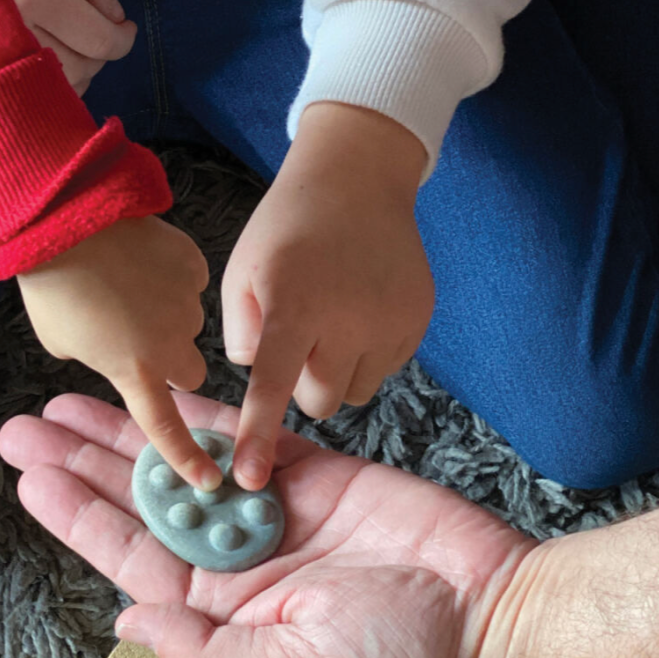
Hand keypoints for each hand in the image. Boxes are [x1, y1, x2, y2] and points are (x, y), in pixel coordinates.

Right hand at [0, 0, 135, 93]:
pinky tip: (44, 59)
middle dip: (101, 52)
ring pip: (58, 88)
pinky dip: (48, 82)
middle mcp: (14, 33)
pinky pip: (28, 96)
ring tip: (71, 42)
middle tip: (97, 29)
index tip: (125, 28)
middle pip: (83, 68)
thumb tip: (115, 14)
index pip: (99, 39)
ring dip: (77, 70)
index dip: (122, 38)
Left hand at [0, 392, 532, 657]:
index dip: (78, 517)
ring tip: (73, 397)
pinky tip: (161, 388)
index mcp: (223, 611)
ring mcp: (275, 512)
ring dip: (132, 429)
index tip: (30, 479)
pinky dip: (206, 414)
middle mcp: (238, 559)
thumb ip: (206, 648)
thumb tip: (126, 620)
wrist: (490, 612)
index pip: (132, 558)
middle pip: (145, 502)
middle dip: (84, 463)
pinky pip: (248, 437)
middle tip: (24, 425)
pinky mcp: (317, 473)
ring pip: (186, 462)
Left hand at [18, 218, 221, 489]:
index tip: (207, 477)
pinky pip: (189, 279)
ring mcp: (187, 304)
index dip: (186, 456)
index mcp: (134, 371)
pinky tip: (140, 259)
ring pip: (187, 321)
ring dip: (165, 313)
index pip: (166, 427)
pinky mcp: (193, 265)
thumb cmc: (52, 284)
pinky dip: (171, 275)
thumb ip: (97, 355)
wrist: (65, 215)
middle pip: (189, 372)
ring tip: (125, 284)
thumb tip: (114, 346)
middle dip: (173, 362)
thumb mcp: (62, 341)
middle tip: (141, 338)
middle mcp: (171, 345)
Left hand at [222, 103, 433, 489]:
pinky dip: (366, 354)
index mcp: (295, 303)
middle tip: (299, 344)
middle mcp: (348, 317)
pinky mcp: (417, 320)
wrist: (358, 177)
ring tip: (331, 324)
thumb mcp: (243, 270)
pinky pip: (385, 369)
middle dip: (304, 386)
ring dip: (337, 373)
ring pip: (355, 391)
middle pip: (320, 402)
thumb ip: (241, 332)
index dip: (259, 436)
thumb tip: (259, 375)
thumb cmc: (287, 227)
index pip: (273, 385)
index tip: (250, 480)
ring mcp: (390, 321)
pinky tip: (358, 313)